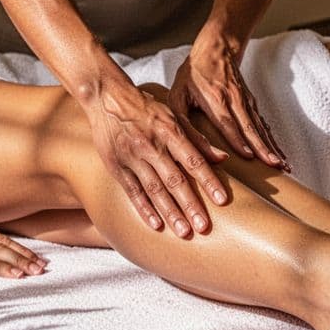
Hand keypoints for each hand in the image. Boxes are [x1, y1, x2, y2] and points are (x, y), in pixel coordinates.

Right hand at [86, 79, 227, 236]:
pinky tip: (156, 224)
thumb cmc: (146, 108)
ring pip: (154, 189)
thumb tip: (223, 158)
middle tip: (204, 227)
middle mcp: (152, 146)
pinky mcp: (116, 166)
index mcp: (170, 132)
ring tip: (184, 232)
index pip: (193, 160)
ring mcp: (132, 157)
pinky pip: (132, 191)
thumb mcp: (173, 116)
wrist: (107, 98)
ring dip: (170, 212)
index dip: (208, 181)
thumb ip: (198, 139)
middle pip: (174, 180)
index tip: (222, 200)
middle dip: (190, 205)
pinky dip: (144, 208)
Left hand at [167, 39, 287, 170]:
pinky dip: (272, 140)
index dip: (238, 140)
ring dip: (271, 147)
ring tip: (283, 165)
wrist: (216, 48)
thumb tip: (194, 148)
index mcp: (215, 98)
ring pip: (260, 127)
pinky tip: (280, 154)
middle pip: (250, 128)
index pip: (227, 123)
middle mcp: (235, 100)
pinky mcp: (251, 103)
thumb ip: (184, 124)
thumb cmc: (191, 76)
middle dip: (263, 148)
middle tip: (275, 166)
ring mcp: (246, 101)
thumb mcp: (177, 97)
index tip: (249, 156)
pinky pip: (262, 124)